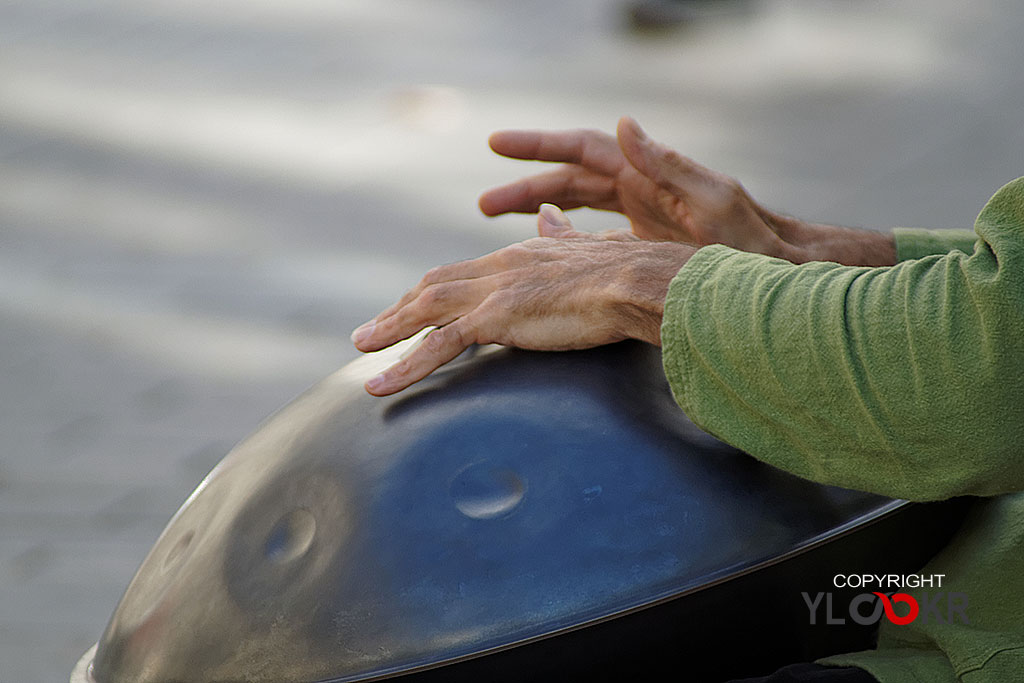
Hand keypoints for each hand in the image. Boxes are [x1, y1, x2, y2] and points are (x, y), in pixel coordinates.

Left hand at [351, 205, 694, 395]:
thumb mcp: (589, 251)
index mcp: (522, 255)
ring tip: (362, 350)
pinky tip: (378, 386)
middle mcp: (500, 267)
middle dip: (400, 309)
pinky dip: (404, 366)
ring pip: (426, 311)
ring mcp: (495, 290)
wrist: (643, 280)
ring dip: (390, 330)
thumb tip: (549, 217)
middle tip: (371, 331)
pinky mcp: (497, 317)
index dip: (434, 292)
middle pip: (435, 286)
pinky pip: (438, 345)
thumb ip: (564, 236)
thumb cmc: (632, 273)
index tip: (414, 307)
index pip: (464, 273)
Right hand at [480, 117, 895, 265]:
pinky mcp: (641, 241)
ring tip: (492, 215)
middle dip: (524, 184)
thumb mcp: (711, 201)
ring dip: (535, 207)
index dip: (539, 146)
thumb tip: (623, 124)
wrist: (776, 274)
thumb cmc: (749, 244)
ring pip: (574, 203)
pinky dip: (561, 232)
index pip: (582, 150)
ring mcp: (639, 213)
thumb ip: (668, 164)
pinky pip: (589, 231)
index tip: (496, 143)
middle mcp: (638, 187)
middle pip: (568, 177)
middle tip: (482, 202)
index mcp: (647, 173)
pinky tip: (539, 242)